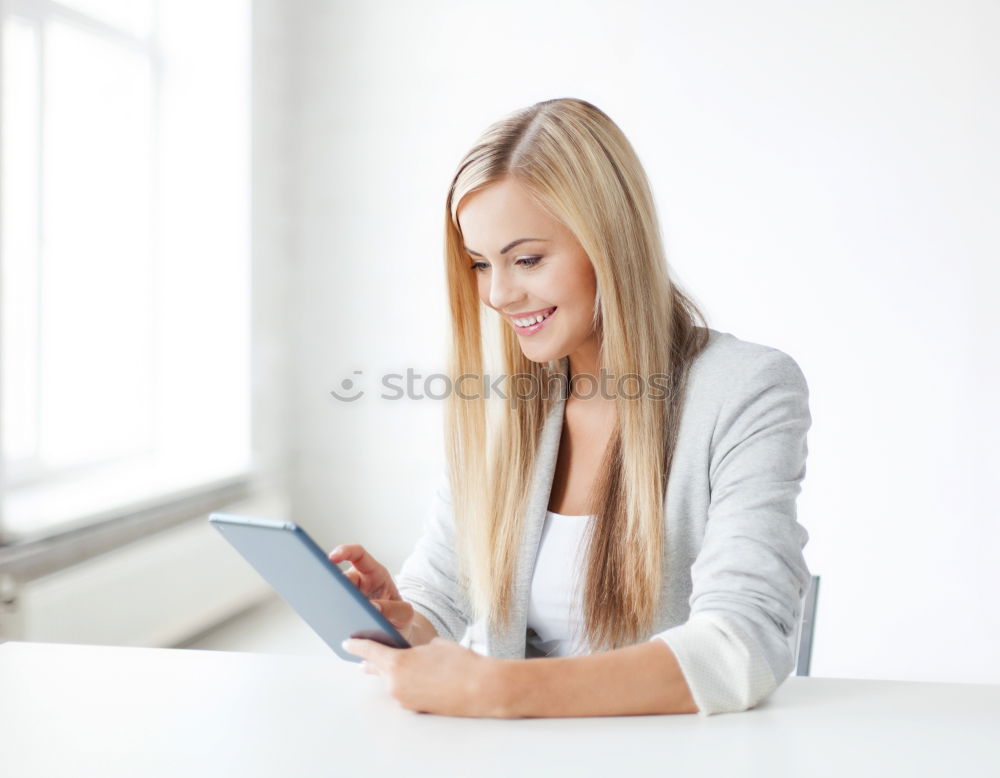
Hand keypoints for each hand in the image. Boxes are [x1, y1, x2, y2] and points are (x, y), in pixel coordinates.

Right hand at [328, 543, 414, 639]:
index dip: (344, 552)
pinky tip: (328, 625)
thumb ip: (394, 610)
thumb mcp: (404, 614)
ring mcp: (349, 598)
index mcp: (375, 574)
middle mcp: (359, 583)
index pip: (358, 555)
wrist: (396, 636)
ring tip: (329, 612)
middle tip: (329, 592)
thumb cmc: (400, 619)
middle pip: (341, 577)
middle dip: (333, 583)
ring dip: (329, 602)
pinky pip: (331, 611)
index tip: (332, 557)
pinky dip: (329, 616)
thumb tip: (373, 608)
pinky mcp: (342, 612)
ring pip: (333, 594)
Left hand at [342, 636, 507, 716]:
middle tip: (362, 660)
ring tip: (400, 667)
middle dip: (371, 663)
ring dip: (392, 674)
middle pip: (377, 670)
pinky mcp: (415, 708)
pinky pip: (404, 692)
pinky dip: (407, 684)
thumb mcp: (435, 645)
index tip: (347, 643)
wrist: (481, 688)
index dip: (357, 645)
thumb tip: (413, 655)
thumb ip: (416, 649)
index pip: (369, 651)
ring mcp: (404, 699)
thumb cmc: (460, 662)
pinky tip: (419, 679)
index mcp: (397, 662)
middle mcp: (395, 683)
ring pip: (392, 682)